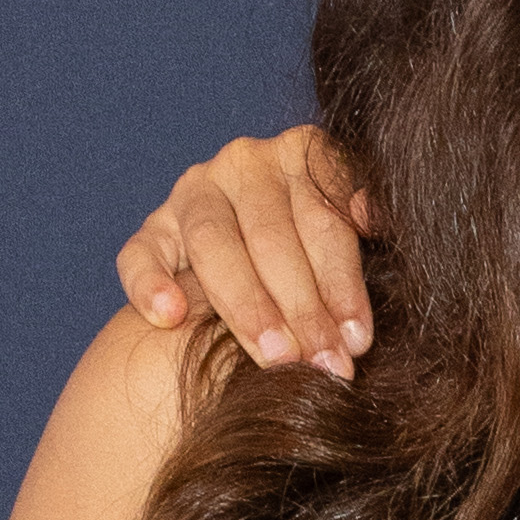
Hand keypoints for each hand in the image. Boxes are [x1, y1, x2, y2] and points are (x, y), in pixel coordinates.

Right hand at [115, 129, 377, 373]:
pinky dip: (151, 283)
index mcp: (304, 154)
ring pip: (214, 244)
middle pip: (272, 236)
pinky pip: (141, 253)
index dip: (342, 282)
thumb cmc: (327, 255)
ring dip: (245, 305)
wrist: (268, 264)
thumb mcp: (357, 236)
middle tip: (322, 364)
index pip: (324, 219)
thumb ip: (366, 224)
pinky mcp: (153, 228)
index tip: (358, 340)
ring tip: (273, 356)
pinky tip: (169, 318)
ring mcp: (194, 193)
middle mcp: (247, 163)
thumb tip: (378, 215)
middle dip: (301, 307)